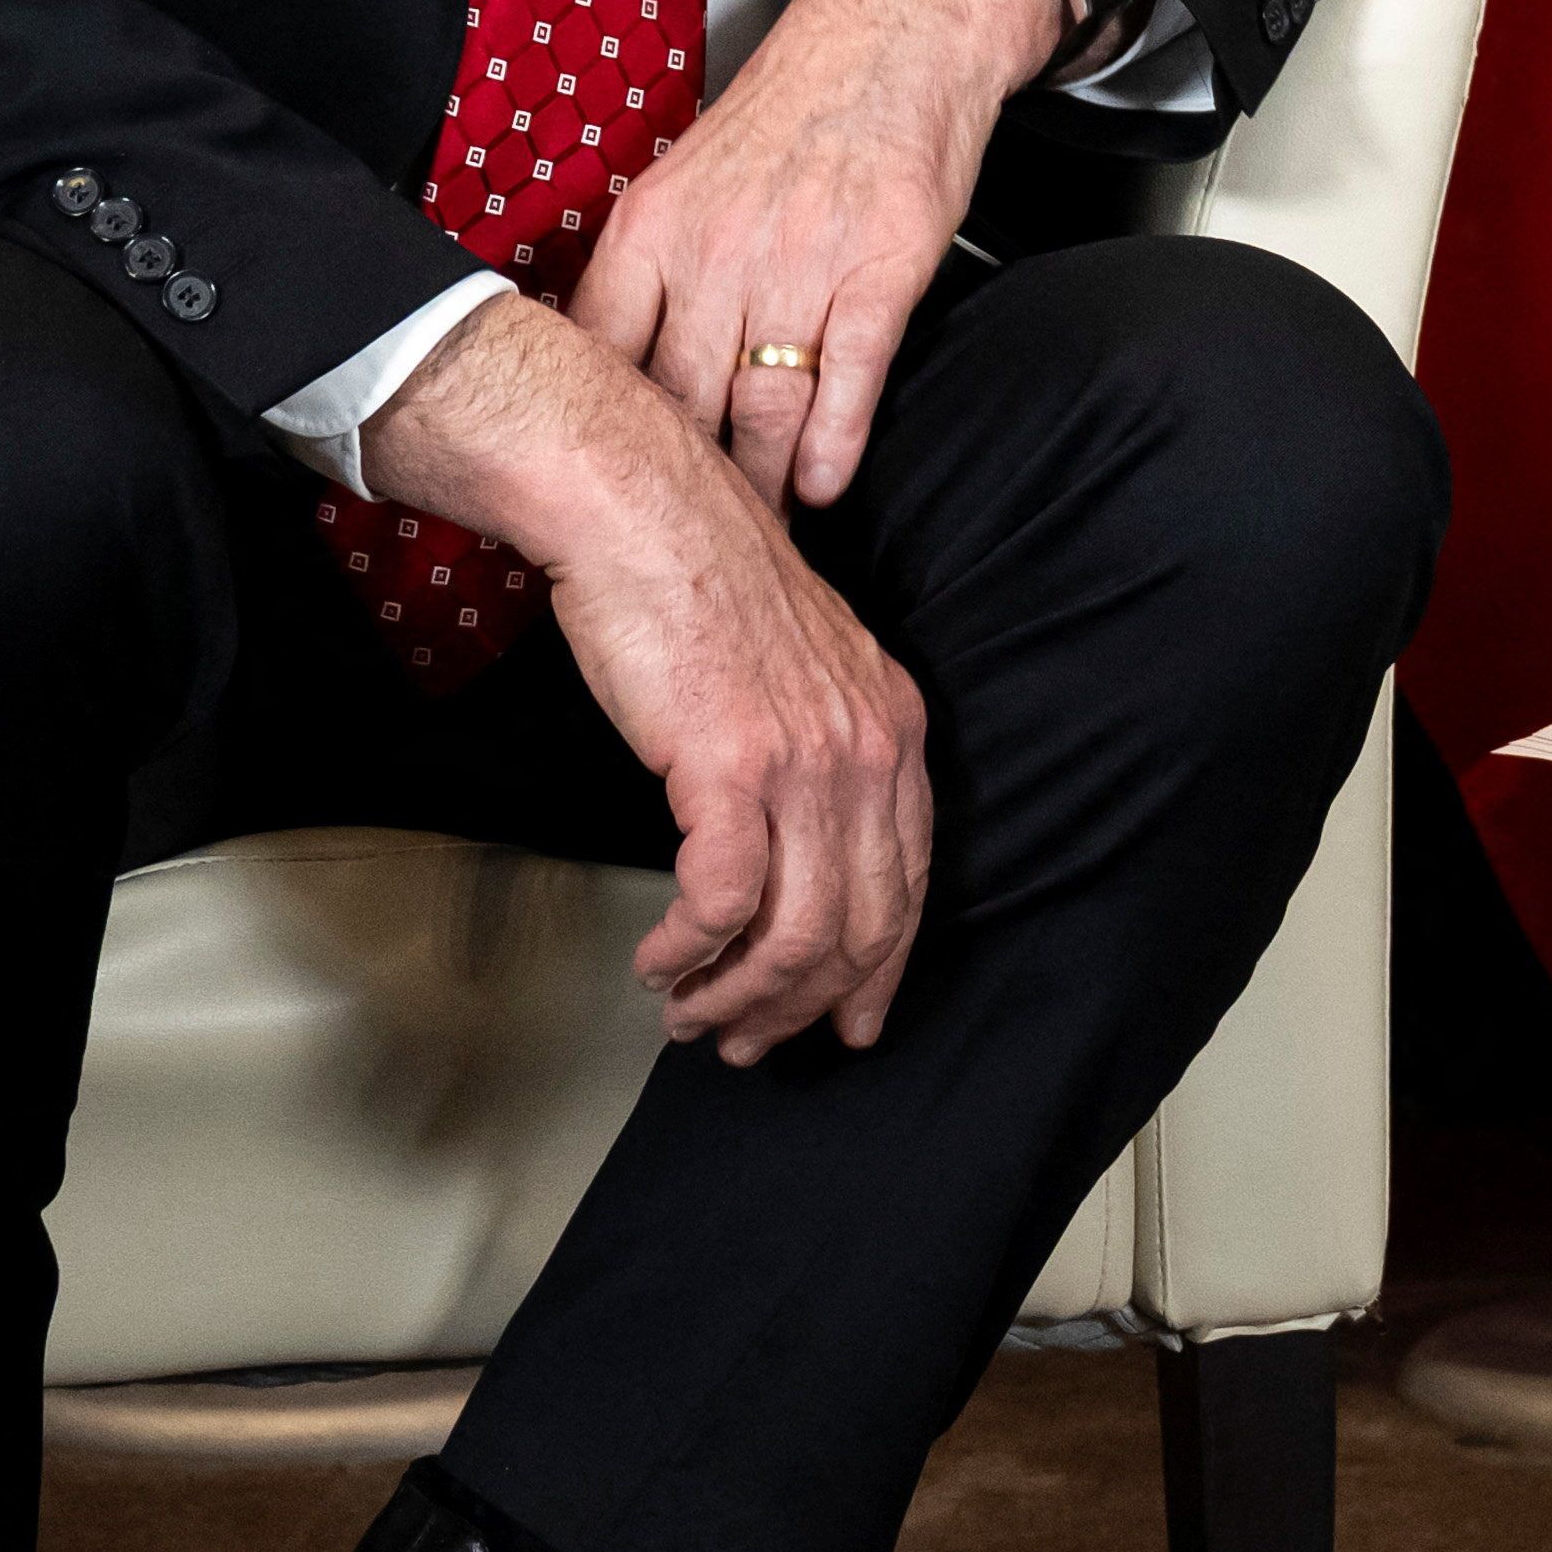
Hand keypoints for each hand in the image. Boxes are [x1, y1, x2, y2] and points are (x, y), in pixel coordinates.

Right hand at [367, 295, 933, 1059]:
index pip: (910, 882)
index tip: (846, 1022)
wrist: (641, 509)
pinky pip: (727, 903)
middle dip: (801, 1005)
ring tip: (692, 1013)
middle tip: (745, 1042)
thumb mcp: (796, 667)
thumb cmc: (696, 579)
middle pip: (862, 925)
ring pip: (799, 933)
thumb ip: (812, 747)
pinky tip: (662, 961)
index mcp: (891, 725)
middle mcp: (867, 748)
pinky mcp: (733, 767)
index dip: (879, 969)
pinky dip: (692, 951)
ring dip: (738, 995)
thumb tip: (793, 839)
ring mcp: (808, 760)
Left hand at [573, 0, 1062, 507]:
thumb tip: (609, 372)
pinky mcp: (881, 268)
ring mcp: (801, 260)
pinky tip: (823, 486)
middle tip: (677, 546)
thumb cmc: (792, 115)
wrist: (895, 35)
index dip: (596, 436)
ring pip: (762, 403)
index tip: (596, 493)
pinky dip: (833, 442)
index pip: (600, 356)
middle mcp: (716, 248)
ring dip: (760, 483)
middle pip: (679, 400)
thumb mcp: (686, 180)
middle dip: (679, 483)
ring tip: (758, 536)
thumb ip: (650, 273)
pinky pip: (847, 377)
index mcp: (652, 227)